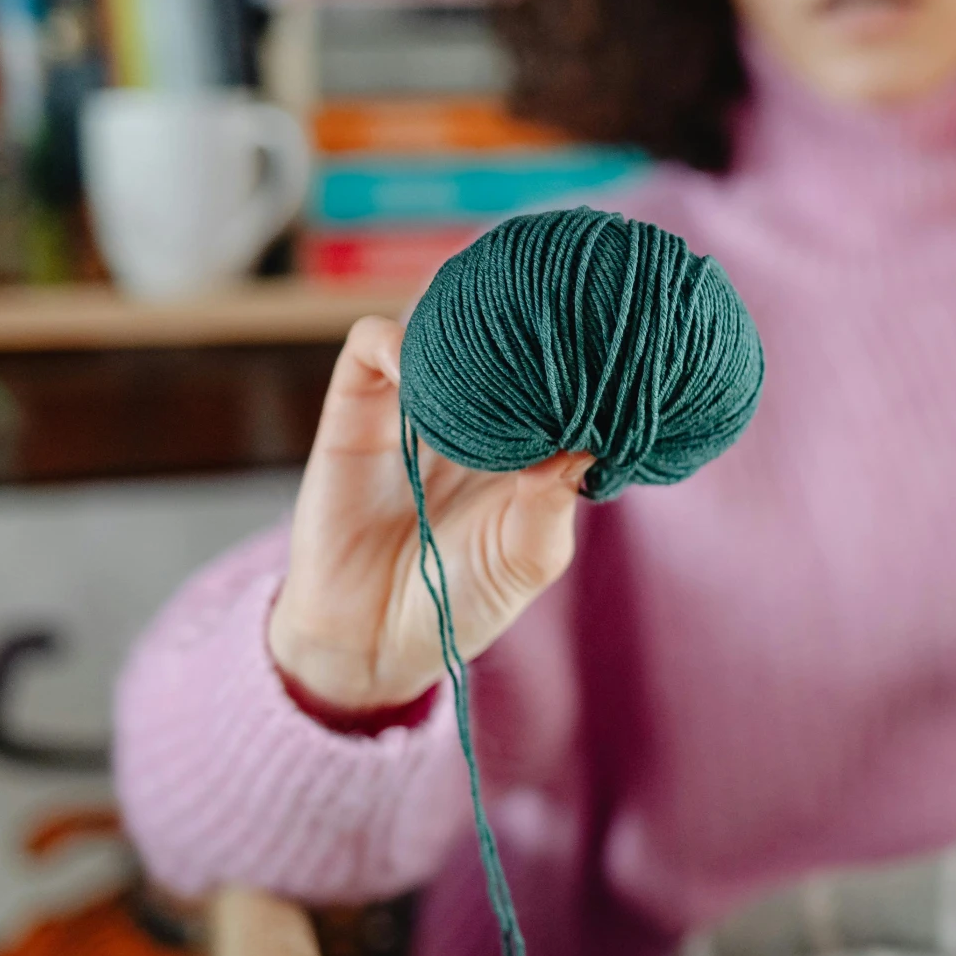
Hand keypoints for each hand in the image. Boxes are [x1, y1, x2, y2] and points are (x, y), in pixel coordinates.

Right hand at [267, 316, 591, 710]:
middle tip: (549, 315)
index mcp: (527, 441)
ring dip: (462, 323)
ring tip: (488, 341)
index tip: (600, 347)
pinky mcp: (355, 411)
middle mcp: (475, 415)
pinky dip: (395, 342)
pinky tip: (423, 370)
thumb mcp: (527, 558)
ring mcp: (414, 408)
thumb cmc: (463, 598)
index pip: (556, 371)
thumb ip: (554, 502)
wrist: (375, 641)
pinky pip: (370, 348)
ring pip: (439, 327)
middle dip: (525, 318)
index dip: (576, 354)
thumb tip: (586, 441)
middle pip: (500, 334)